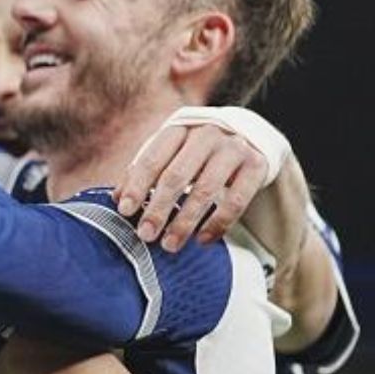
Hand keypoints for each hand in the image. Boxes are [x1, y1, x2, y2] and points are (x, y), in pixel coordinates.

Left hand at [115, 123, 270, 251]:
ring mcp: (233, 149)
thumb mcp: (170, 152)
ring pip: (205, 190)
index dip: (137, 186)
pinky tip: (201, 240)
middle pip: (176, 176)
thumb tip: (118, 199)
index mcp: (178, 129)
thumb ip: (144, 172)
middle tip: (145, 235)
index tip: (124, 211)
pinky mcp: (256, 165)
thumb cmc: (196, 150)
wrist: (248, 136)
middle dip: (158, 209)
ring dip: (184, 222)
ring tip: (169, 245)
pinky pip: (236, 201)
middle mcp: (206, 135)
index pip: (152, 158)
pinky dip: (217, 224)